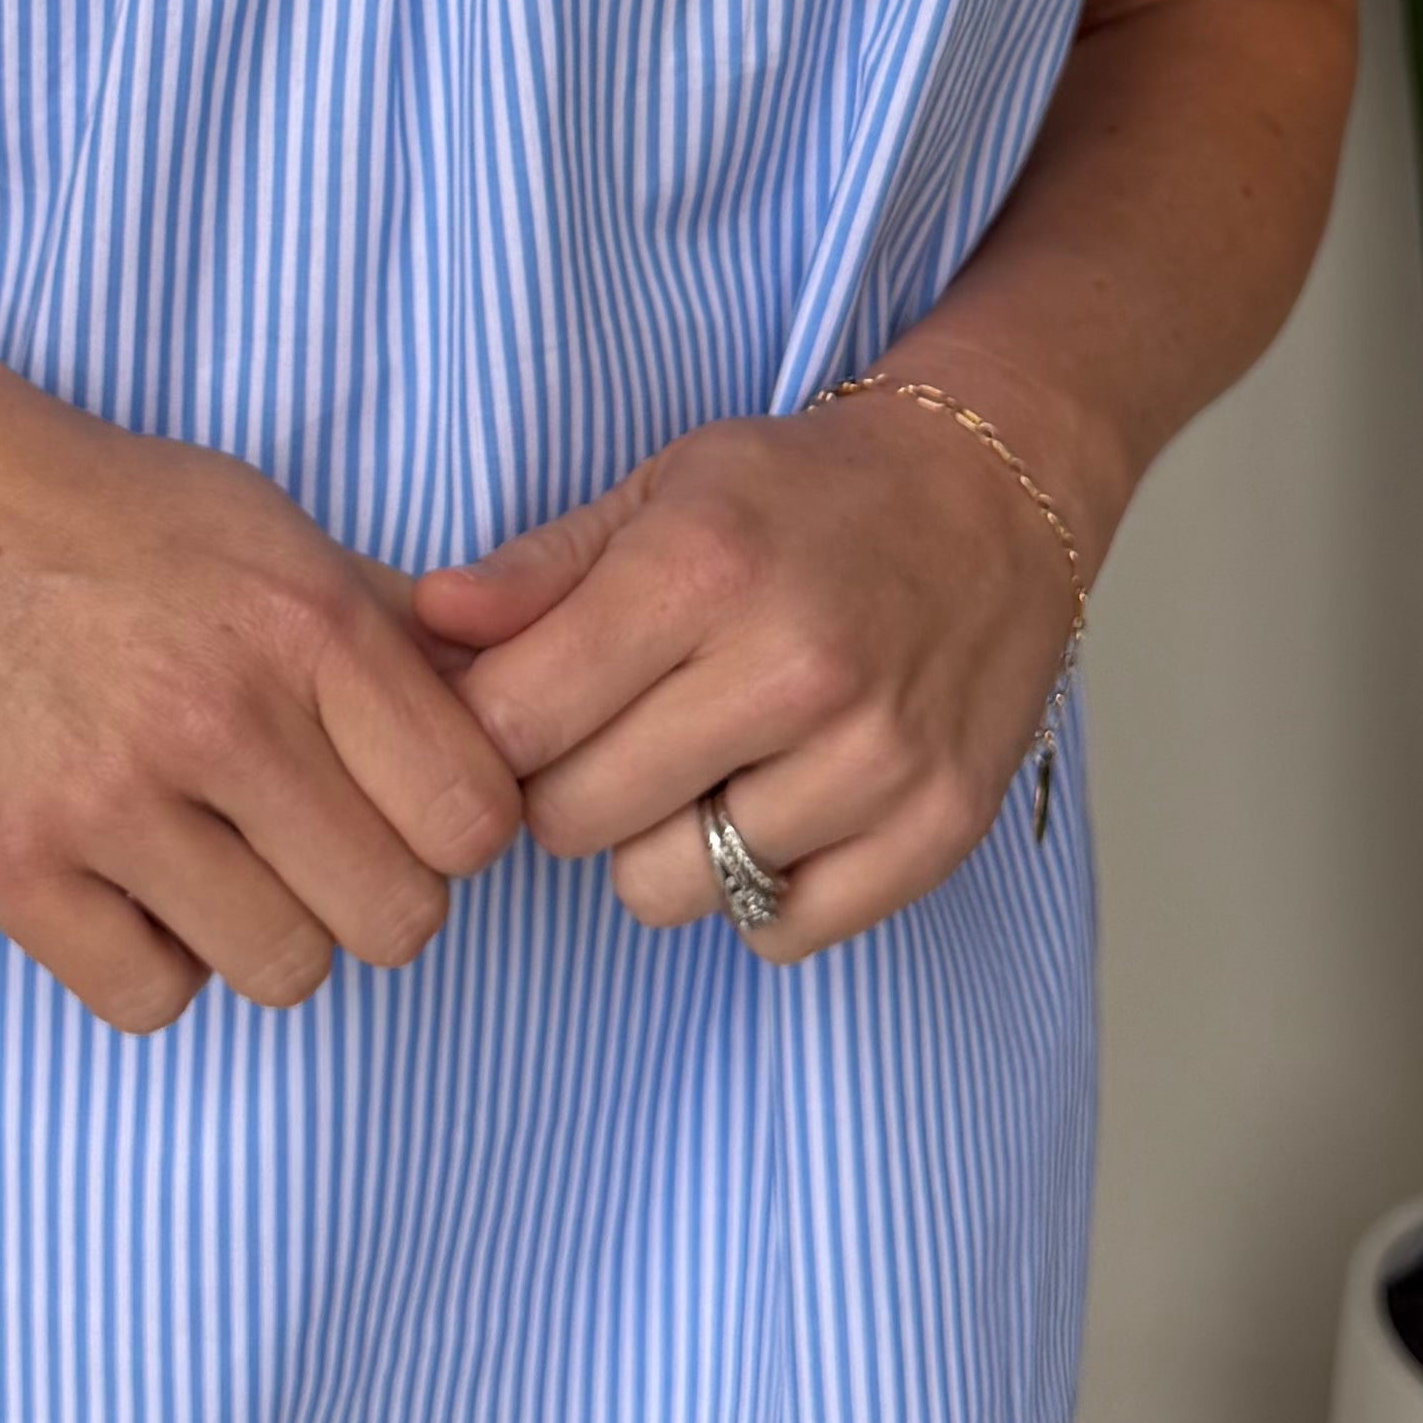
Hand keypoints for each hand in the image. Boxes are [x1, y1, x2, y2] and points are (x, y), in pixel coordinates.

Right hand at [0, 326, 527, 1035]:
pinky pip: (149, 998)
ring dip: (263, 933)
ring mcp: (106, 797)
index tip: (401, 807)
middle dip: (370, 896)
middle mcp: (217, 714)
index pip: (473, 819)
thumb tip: (522, 706)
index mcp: (306, 626)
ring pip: (283, 972)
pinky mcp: (9, 864)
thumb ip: (396, 627)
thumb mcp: (273, 529)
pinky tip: (127, 883)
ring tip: (212, 858)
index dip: (453, 831)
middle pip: (396, 920)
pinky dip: (151, 960)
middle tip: (309, 846)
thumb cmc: (107, 516)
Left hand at [410, 390, 1087, 965]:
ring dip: (663, 845)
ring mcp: (875, 759)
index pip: (513, 726)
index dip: (487, 731)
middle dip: (565, 788)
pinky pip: (780, 933)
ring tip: (706, 767)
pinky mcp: (938, 828)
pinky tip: (779, 805)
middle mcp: (793, 669)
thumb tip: (425, 626)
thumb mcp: (665, 489)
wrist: (998, 493)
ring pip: (669, 890)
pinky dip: (761, 891)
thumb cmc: (810, 493)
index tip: (515, 711)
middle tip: (613, 735)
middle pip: (574, 821)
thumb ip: (536, 570)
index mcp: (703, 570)